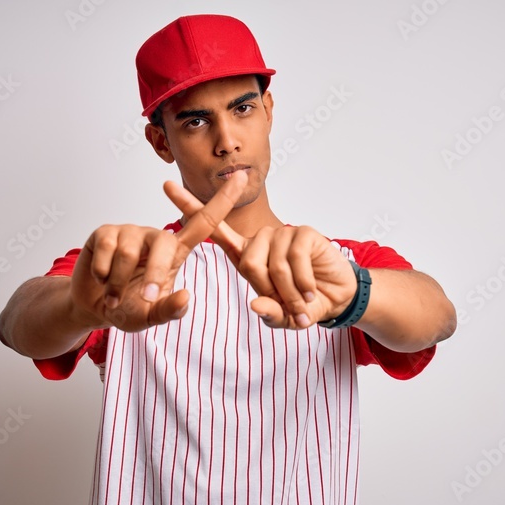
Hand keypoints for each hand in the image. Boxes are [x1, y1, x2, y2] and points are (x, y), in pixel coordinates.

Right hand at [69, 171, 247, 331]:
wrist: (93, 306)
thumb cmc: (129, 306)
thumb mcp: (151, 316)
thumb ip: (169, 311)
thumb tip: (185, 297)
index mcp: (174, 252)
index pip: (203, 223)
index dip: (223, 200)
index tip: (242, 178)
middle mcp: (155, 236)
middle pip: (164, 242)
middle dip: (154, 274)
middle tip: (145, 298)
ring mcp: (130, 231)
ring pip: (128, 253)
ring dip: (119, 283)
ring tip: (114, 296)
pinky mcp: (105, 231)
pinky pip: (107, 251)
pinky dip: (104, 275)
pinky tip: (102, 280)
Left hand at [163, 179, 357, 329]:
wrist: (338, 298)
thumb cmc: (303, 305)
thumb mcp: (283, 317)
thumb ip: (269, 314)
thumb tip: (255, 305)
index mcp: (247, 255)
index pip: (213, 229)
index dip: (190, 207)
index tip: (167, 187)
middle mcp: (262, 241)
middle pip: (248, 262)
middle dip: (268, 290)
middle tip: (287, 305)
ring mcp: (283, 234)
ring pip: (272, 264)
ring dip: (289, 291)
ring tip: (301, 301)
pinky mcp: (304, 233)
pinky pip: (294, 259)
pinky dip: (303, 282)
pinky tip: (310, 290)